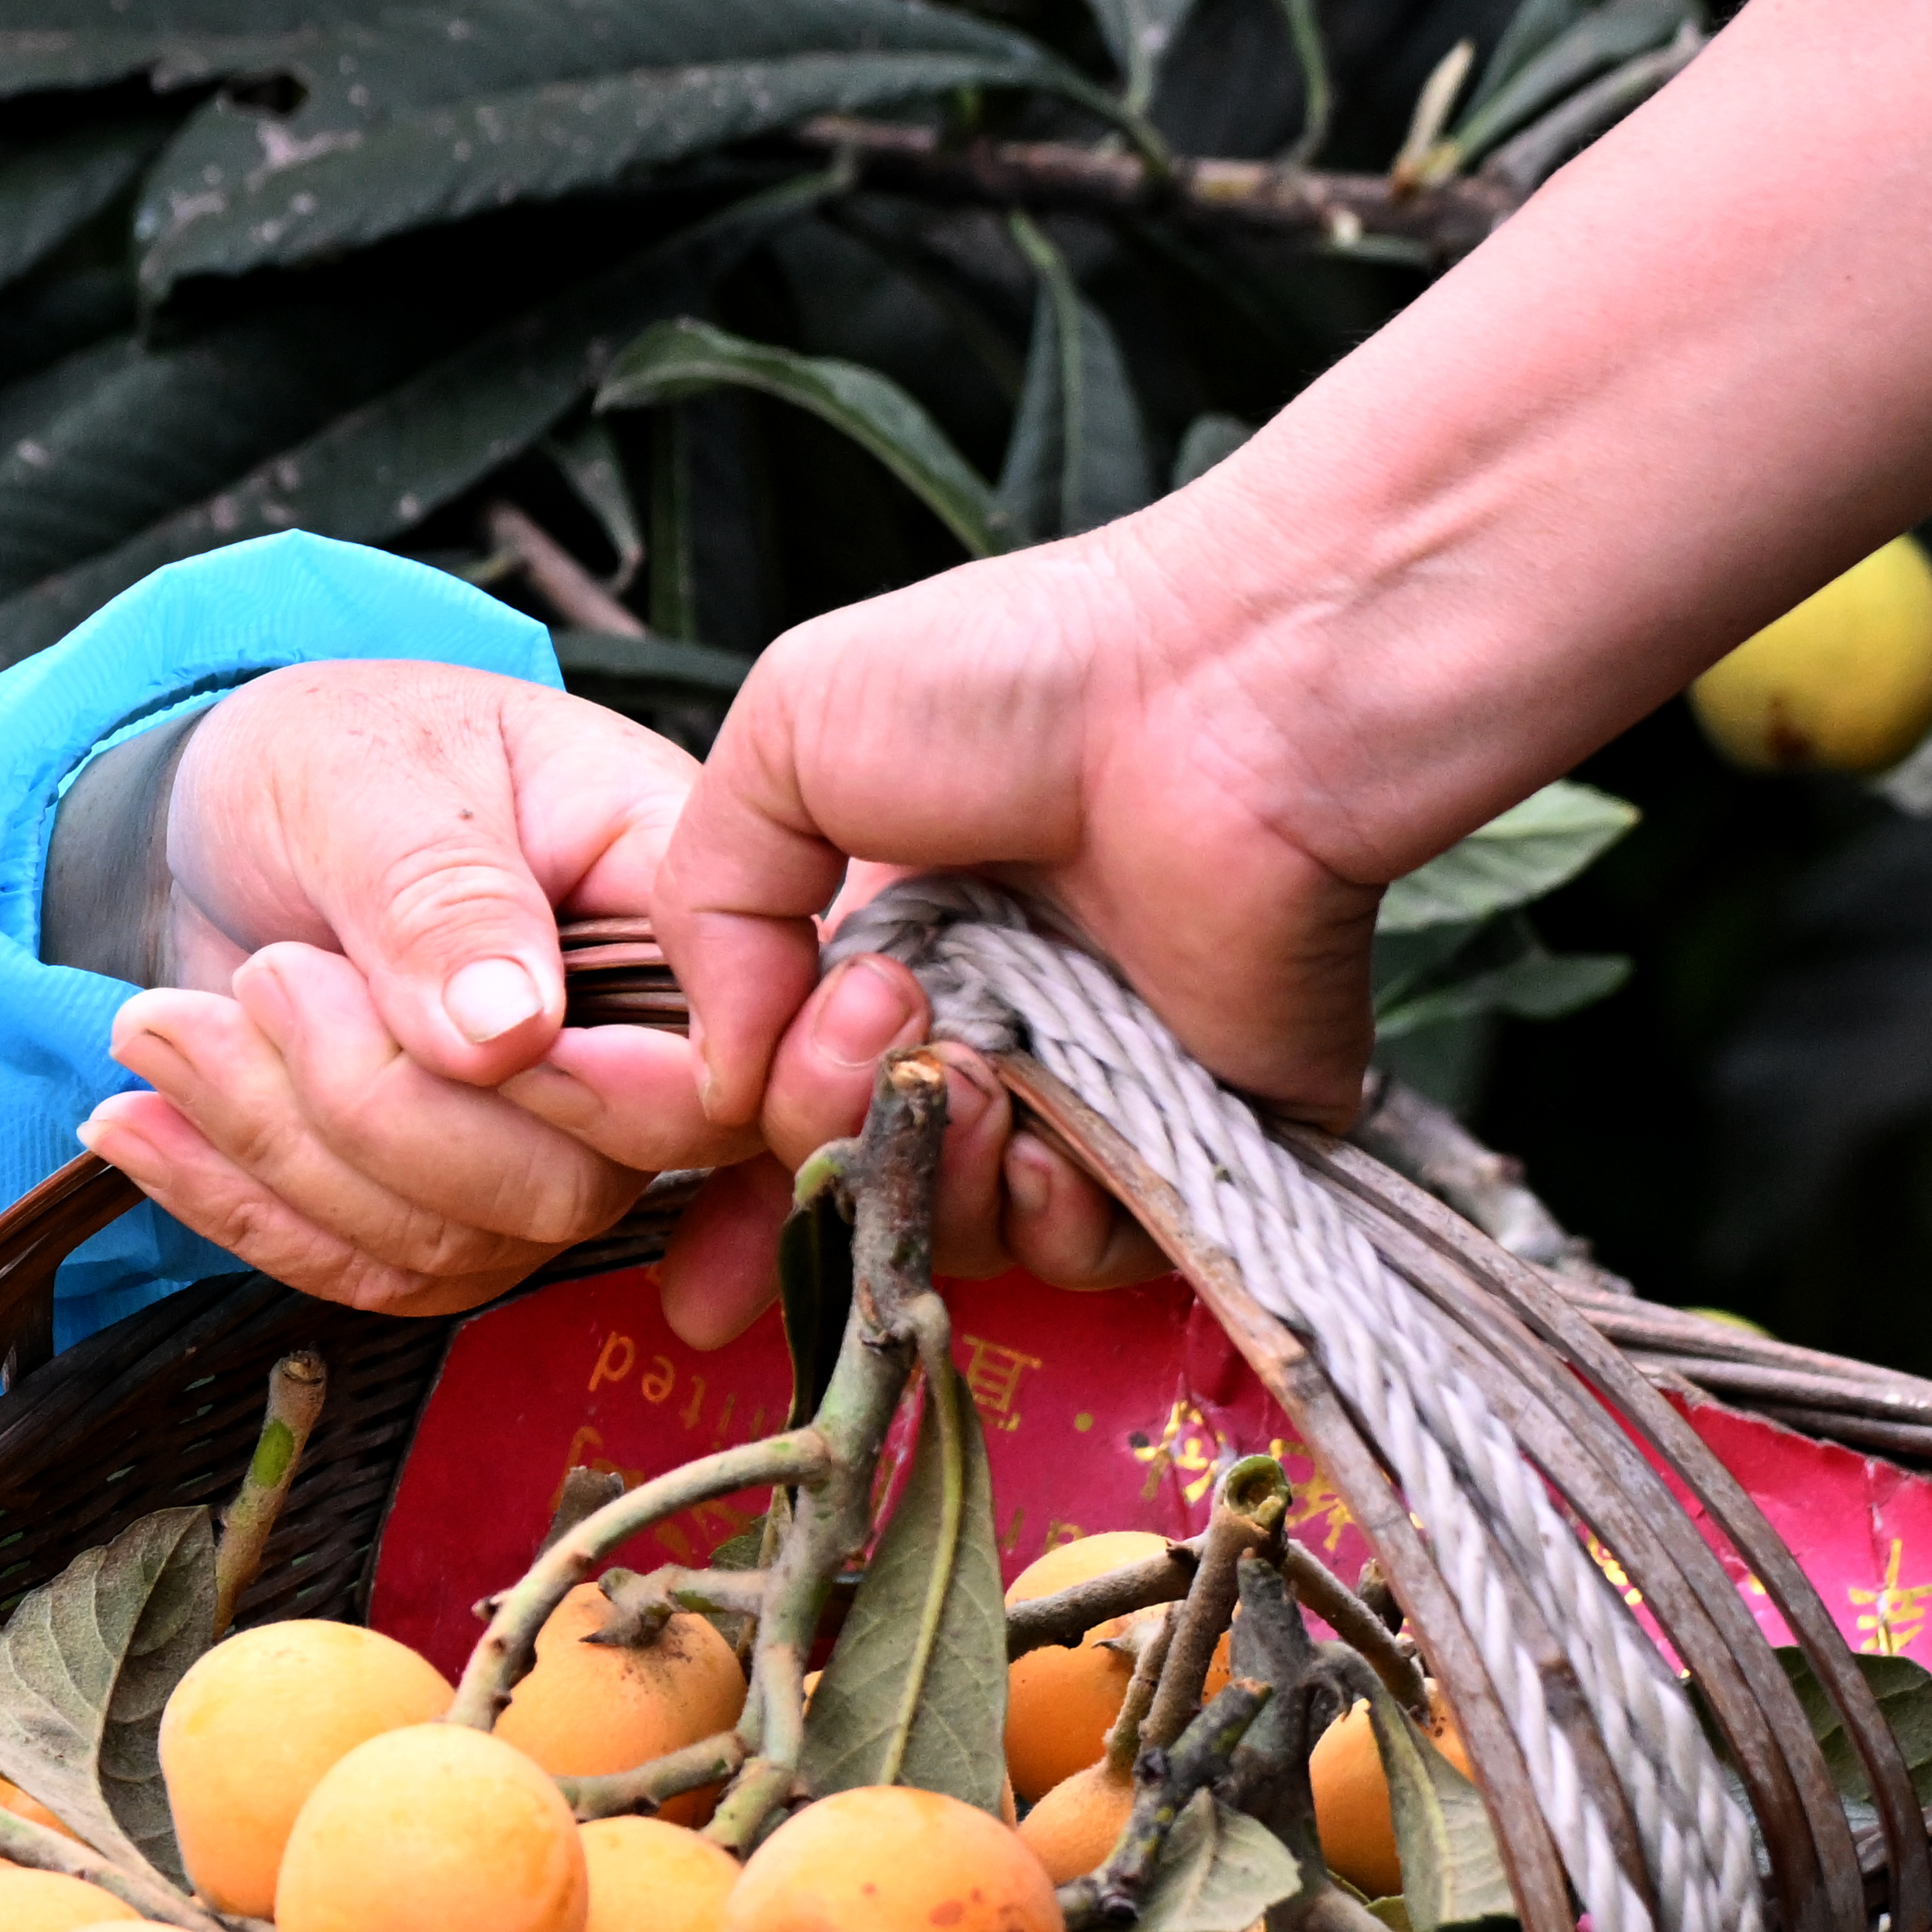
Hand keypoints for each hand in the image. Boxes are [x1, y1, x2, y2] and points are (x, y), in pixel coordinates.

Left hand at [77, 657, 757, 1314]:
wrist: (222, 813)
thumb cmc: (328, 752)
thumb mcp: (370, 772)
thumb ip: (439, 892)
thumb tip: (512, 1031)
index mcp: (675, 894)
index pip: (721, 1058)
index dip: (611, 1093)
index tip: (468, 1046)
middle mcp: (636, 1041)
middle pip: (571, 1180)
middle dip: (377, 1102)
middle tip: (266, 975)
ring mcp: (548, 1140)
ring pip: (456, 1242)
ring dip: (281, 1143)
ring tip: (169, 1024)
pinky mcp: (445, 1207)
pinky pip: (365, 1270)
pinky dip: (236, 1205)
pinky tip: (149, 1125)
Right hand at [637, 519, 1408, 1342]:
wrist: (1228, 697)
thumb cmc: (1023, 680)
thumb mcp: (791, 726)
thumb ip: (707, 904)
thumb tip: (715, 1074)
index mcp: (881, 947)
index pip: (775, 1100)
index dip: (732, 1173)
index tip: (704, 1201)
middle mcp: (978, 1030)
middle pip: (855, 1176)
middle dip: (827, 1135)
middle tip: (878, 1028)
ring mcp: (1085, 1092)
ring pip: (961, 1231)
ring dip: (933, 1183)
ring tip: (976, 1079)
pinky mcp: (1192, 1139)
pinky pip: (1091, 1252)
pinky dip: (1050, 1221)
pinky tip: (1050, 1144)